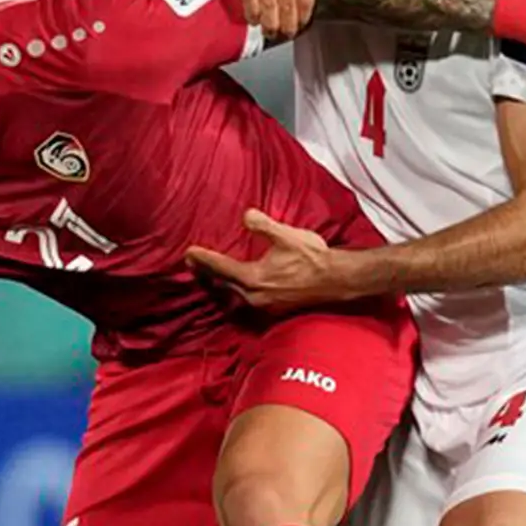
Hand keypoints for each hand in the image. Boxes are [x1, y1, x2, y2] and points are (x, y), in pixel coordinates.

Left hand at [186, 209, 363, 313]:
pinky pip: (244, 303)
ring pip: (232, 297)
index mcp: (254, 278)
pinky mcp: (272, 310)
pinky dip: (233, 294)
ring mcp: (263, 306)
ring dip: (218, 286)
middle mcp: (255, 296)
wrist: (336, 281)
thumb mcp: (286, 235)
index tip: (188, 252)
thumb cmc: (313, 258)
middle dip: (205, 275)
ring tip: (209, 277)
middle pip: (221, 286)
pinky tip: (235, 288)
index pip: (220, 268)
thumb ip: (262, 225)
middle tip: (192, 264)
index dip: (202, 259)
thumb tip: (246, 215)